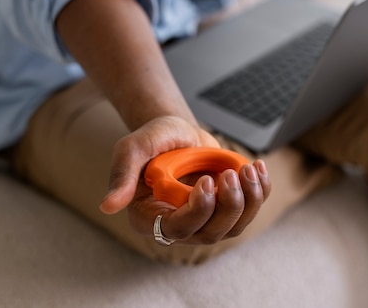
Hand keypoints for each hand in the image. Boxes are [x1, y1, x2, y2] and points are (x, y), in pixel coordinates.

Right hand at [100, 116, 271, 244]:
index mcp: (150, 217)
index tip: (207, 181)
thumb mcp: (133, 149)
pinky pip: (249, 211)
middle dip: (229, 205)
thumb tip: (107, 205)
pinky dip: (260, 191)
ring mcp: (206, 220)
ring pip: (234, 226)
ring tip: (248, 169)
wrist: (177, 133)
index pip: (177, 229)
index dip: (197, 210)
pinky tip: (257, 168)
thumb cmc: (153, 140)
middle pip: (211, 233)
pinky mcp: (227, 209)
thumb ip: (122, 174)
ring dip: (249, 200)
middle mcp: (179, 226)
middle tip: (233, 174)